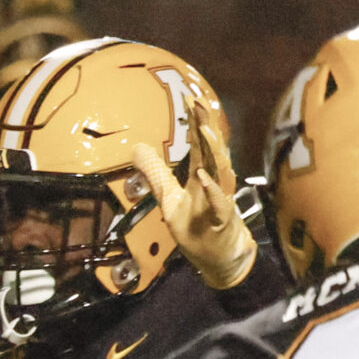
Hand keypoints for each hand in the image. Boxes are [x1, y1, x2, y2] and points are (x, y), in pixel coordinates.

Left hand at [130, 117, 255, 290]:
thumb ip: (155, 173)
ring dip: (212, 150)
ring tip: (203, 129)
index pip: (198, 144)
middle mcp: (213, 183)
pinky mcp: (222, 220)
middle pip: (210, 150)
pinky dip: (212, 190)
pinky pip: (219, 203)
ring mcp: (219, 200)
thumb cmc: (198, 227)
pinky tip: (203, 176)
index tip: (189, 97)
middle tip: (198, 101)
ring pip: (219, 170)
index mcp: (201, 176)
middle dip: (205, 125)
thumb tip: (136, 148)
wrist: (221, 261)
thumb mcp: (169, 199)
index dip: (194, 122)